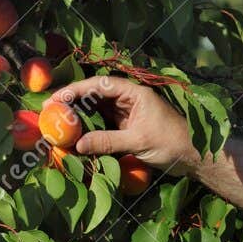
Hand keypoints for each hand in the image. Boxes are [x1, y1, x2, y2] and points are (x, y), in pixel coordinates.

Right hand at [51, 75, 201, 175]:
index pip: (99, 85)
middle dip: (71, 102)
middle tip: (48, 112)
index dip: (75, 90)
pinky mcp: (126, 127)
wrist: (194, 156)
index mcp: (134, 93)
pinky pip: (102, 124)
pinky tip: (74, 136)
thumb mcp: (138, 141)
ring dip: (78, 116)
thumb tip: (77, 145)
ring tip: (56, 123)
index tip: (55, 99)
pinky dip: (88, 129)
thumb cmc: (172, 142)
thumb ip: (108, 141)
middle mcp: (128, 99)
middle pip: (94, 95)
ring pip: (96, 110)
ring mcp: (126, 113)